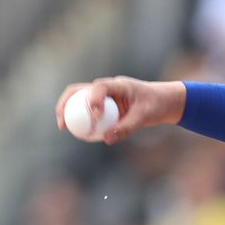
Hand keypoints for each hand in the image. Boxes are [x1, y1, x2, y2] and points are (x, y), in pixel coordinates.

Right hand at [54, 77, 186, 144]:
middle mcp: (107, 88)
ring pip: (79, 100)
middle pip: (78, 90)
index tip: (96, 116)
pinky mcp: (103, 106)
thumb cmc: (156, 105)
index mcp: (118, 85)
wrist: (162, 102)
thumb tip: (106, 139)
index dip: (92, 100)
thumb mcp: (145, 117)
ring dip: (68, 111)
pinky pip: (87, 111)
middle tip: (62, 123)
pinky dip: (80, 120)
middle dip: (66, 104)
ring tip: (63, 127)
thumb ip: (127, 127)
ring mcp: (103, 96)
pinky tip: (78, 133)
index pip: (98, 87)